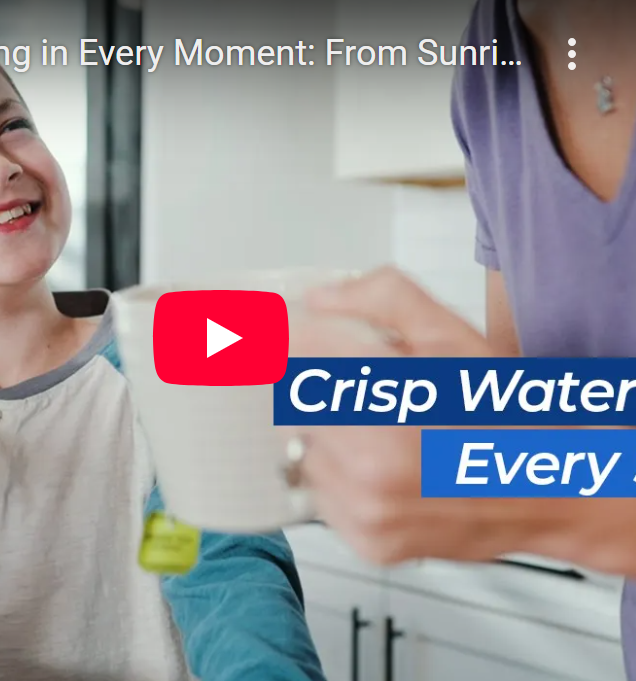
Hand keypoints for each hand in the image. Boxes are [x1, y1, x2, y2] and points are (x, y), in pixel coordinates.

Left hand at [284, 266, 516, 564]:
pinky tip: (380, 466)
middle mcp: (373, 465)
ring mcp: (369, 512)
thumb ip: (385, 297)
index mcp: (392, 404)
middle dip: (318, 386)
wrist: (548, 487)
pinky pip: (321, 495)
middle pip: (295, 404)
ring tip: (379, 429)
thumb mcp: (454, 335)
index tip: (306, 337)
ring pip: (302, 451)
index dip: (303, 339)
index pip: (301, 355)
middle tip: (359, 386)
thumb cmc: (503, 413)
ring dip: (325, 433)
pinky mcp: (370, 544)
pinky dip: (338, 476)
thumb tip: (321, 297)